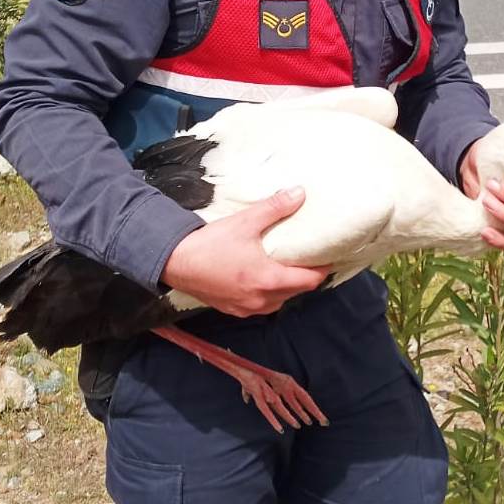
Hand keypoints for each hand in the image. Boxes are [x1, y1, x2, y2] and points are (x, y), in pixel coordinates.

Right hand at [160, 187, 331, 316]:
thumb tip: (299, 193)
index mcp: (269, 280)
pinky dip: (269, 294)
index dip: (322, 270)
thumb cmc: (210, 244)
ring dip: (288, 287)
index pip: (309, 281)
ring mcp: (247, 308)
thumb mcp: (245, 222)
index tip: (328, 258)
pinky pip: (262, 305)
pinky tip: (265, 280)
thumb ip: (274, 208)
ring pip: (280, 301)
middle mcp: (261, 300)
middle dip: (307, 278)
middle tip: (311, 260)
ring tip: (290, 268)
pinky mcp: (234, 310)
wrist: (174, 262)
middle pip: (297, 292)